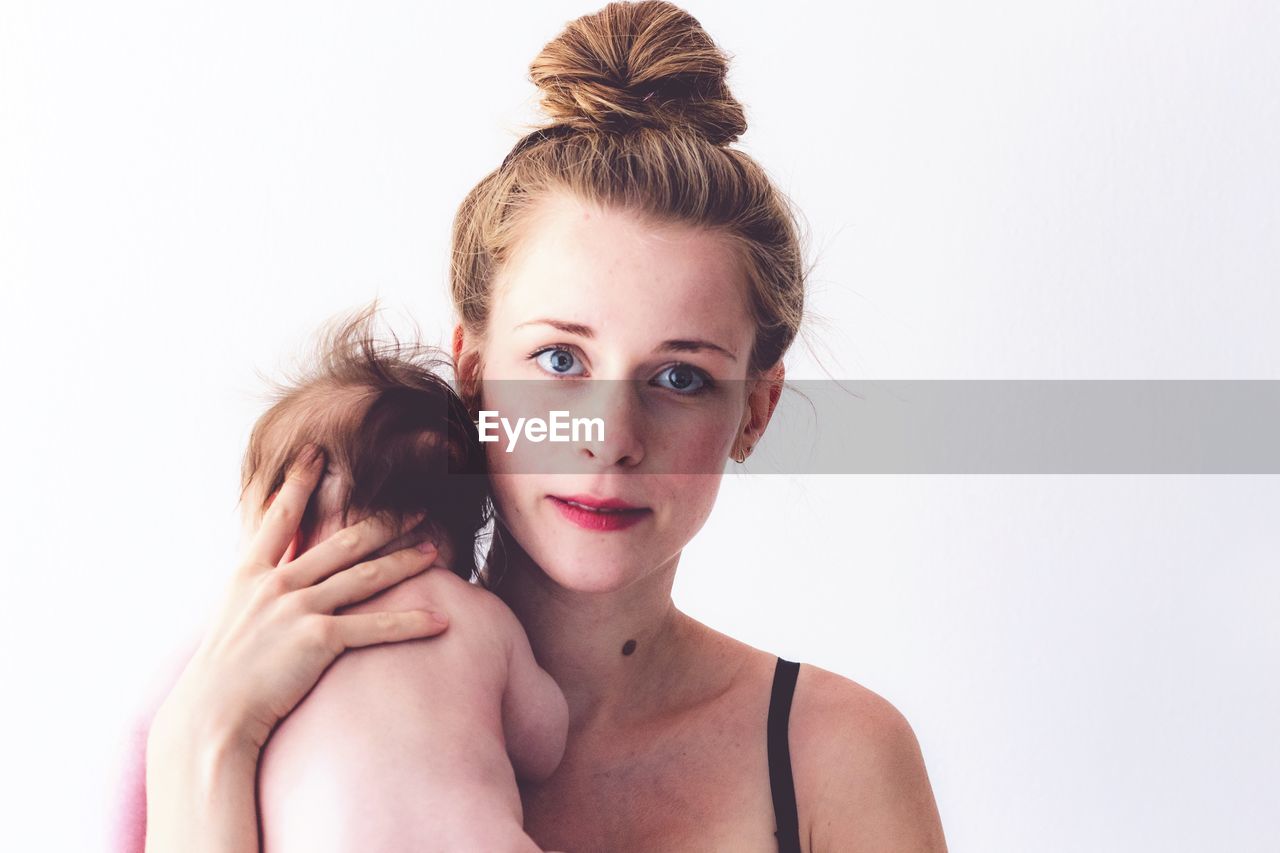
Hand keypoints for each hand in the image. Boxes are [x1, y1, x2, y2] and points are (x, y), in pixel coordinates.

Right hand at [155, 445, 448, 755]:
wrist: (210, 716)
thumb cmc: (222, 676)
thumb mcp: (232, 619)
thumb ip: (255, 593)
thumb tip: (271, 578)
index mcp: (249, 573)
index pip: (279, 516)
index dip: (299, 482)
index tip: (316, 452)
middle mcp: (275, 583)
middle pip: (341, 541)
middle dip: (383, 520)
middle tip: (415, 506)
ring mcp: (297, 608)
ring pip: (365, 575)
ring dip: (405, 561)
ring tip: (435, 550)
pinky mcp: (318, 640)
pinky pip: (375, 626)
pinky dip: (411, 622)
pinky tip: (441, 619)